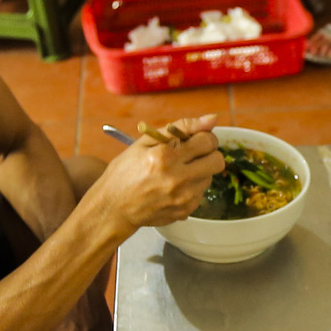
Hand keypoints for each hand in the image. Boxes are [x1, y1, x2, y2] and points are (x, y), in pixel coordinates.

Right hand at [93, 116, 223, 230]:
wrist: (113, 207)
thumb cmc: (125, 171)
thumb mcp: (145, 142)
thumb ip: (181, 127)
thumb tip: (213, 118)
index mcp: (166, 156)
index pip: (208, 141)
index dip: (204, 137)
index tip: (196, 140)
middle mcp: (178, 179)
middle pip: (218, 161)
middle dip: (208, 154)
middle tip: (193, 155)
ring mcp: (183, 198)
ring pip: (210, 178)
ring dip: (199, 171)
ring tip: (178, 172)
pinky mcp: (185, 211)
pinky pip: (201, 193)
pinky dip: (192, 187)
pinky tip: (174, 187)